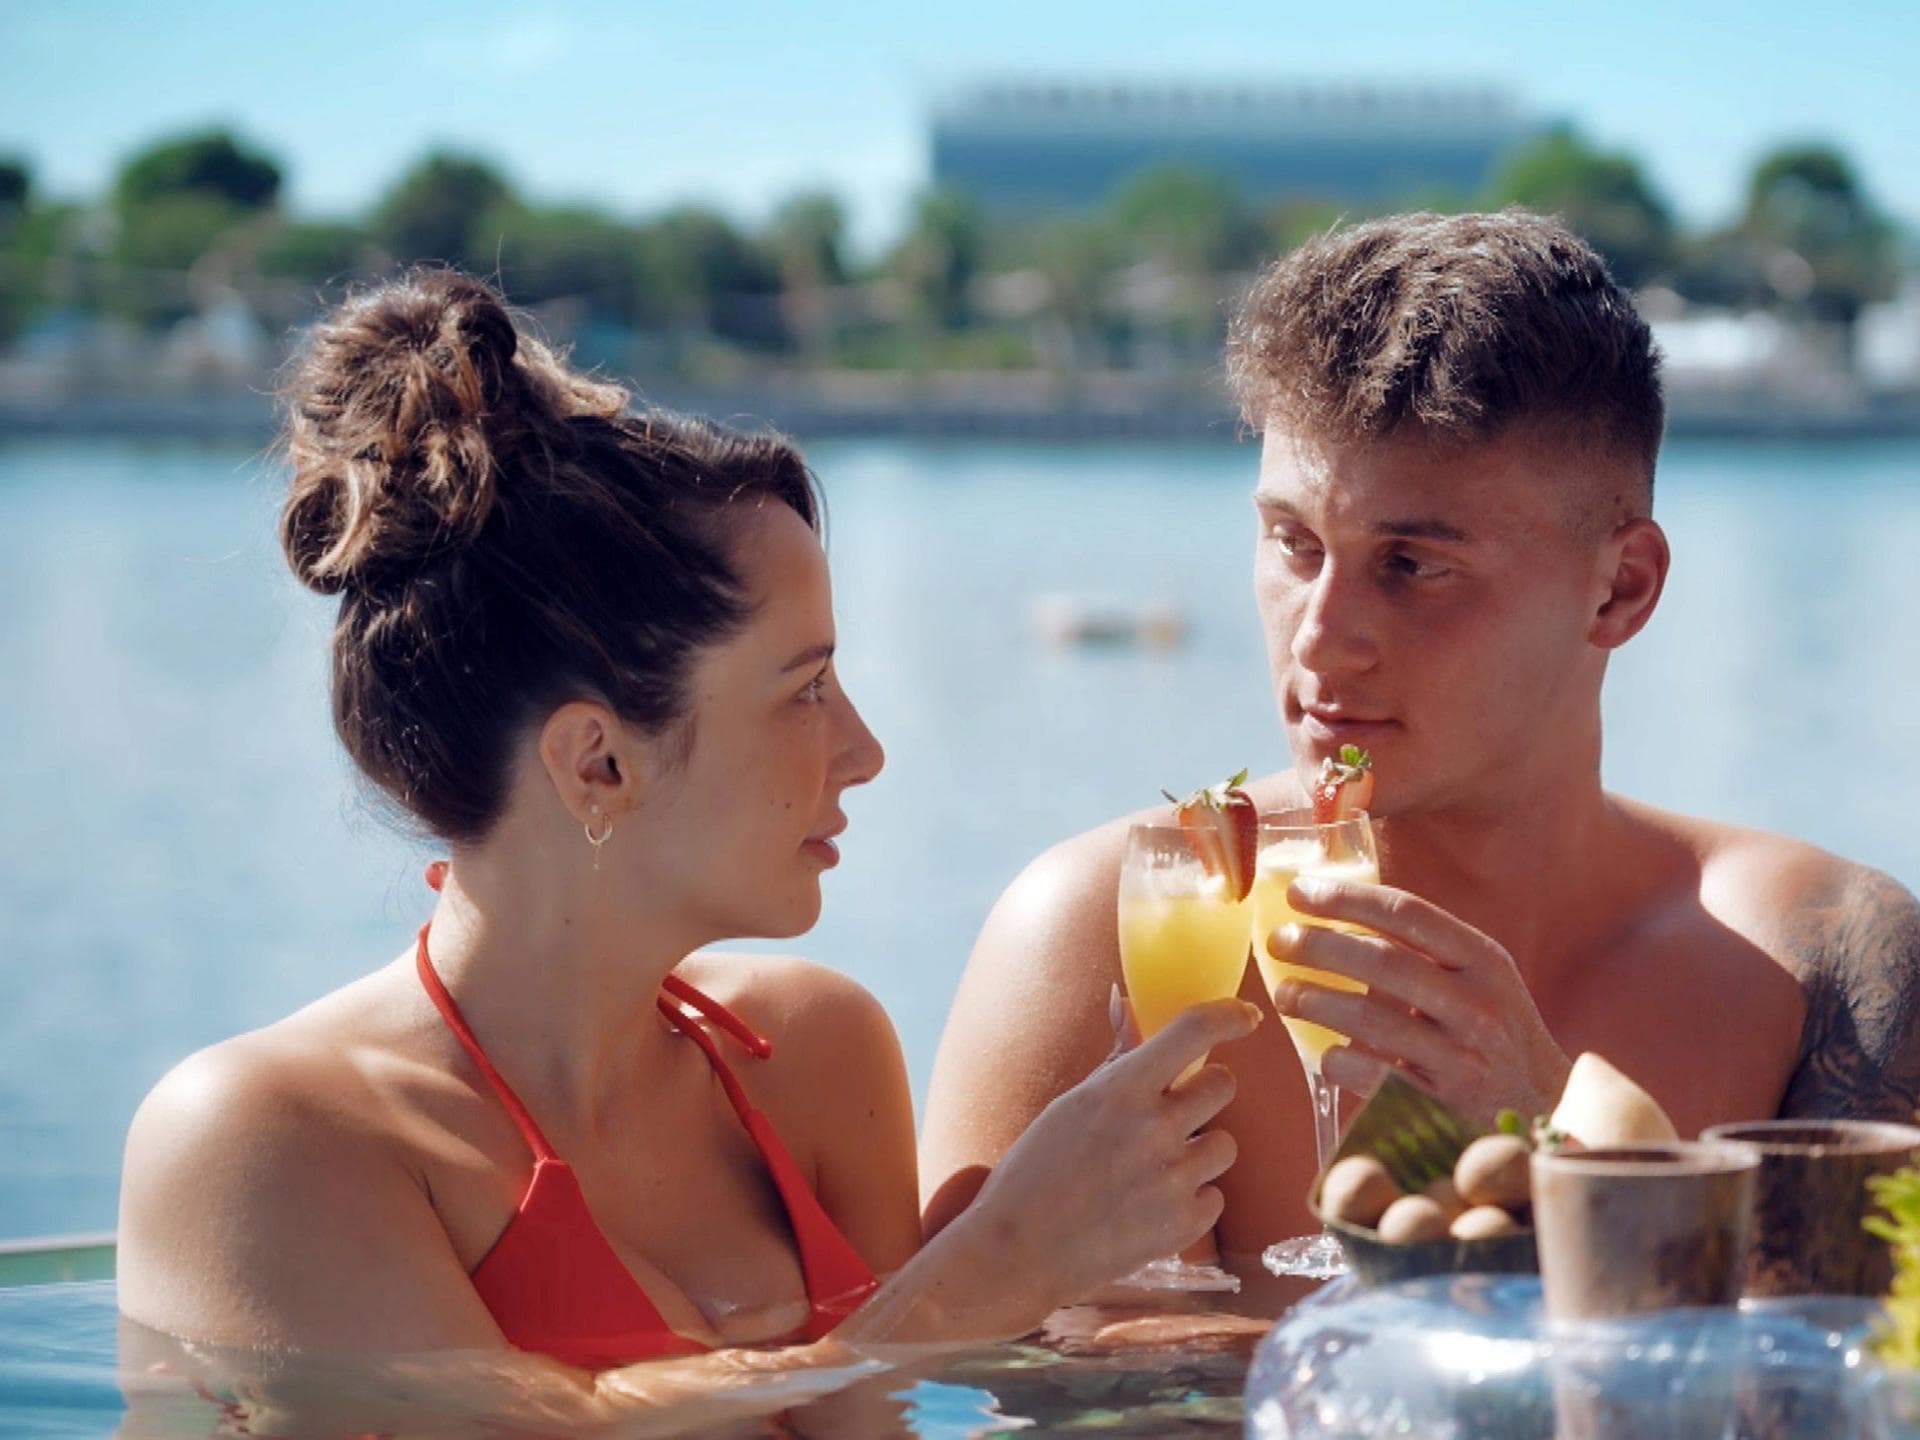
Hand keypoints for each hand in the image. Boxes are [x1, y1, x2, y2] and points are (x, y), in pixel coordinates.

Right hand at [965, 996, 1258, 1310]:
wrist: (1019, 1251)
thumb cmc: (1038, 1170)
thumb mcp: (1073, 1103)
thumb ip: (1116, 1058)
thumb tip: (1123, 998)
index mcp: (1121, 1090)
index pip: (1194, 1031)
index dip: (1228, 1016)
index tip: (1245, 1016)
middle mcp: (1154, 1129)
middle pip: (1223, 1084)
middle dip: (1204, 1091)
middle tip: (1174, 1110)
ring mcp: (1173, 1179)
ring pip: (1225, 1144)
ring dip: (1198, 1151)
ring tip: (1153, 1170)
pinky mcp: (1185, 1225)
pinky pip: (1215, 1196)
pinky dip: (1190, 1200)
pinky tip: (1149, 1207)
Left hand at [1264, 877, 1570, 1124]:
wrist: (1546, 1110)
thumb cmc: (1495, 1032)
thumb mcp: (1480, 979)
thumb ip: (1427, 949)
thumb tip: (1337, 909)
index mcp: (1484, 960)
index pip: (1407, 914)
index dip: (1346, 898)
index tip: (1299, 891)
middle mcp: (1478, 1004)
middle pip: (1382, 961)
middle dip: (1318, 946)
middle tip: (1279, 942)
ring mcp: (1462, 1057)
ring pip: (1371, 1018)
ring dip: (1315, 1001)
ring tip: (1284, 994)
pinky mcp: (1442, 1105)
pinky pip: (1373, 1075)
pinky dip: (1338, 1059)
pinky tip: (1324, 1051)